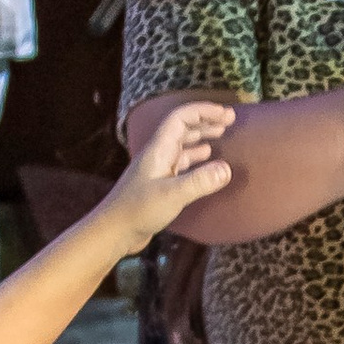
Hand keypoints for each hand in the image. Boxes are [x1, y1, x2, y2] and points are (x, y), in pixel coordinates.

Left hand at [104, 100, 236, 252]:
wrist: (114, 231)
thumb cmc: (138, 210)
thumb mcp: (171, 195)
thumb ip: (199, 181)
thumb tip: (227, 169)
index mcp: (158, 149)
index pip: (181, 118)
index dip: (203, 111)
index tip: (225, 113)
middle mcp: (158, 154)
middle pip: (183, 128)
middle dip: (206, 121)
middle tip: (230, 119)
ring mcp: (158, 169)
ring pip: (182, 145)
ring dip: (202, 136)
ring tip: (221, 133)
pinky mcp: (160, 184)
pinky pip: (182, 163)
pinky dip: (197, 158)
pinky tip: (207, 161)